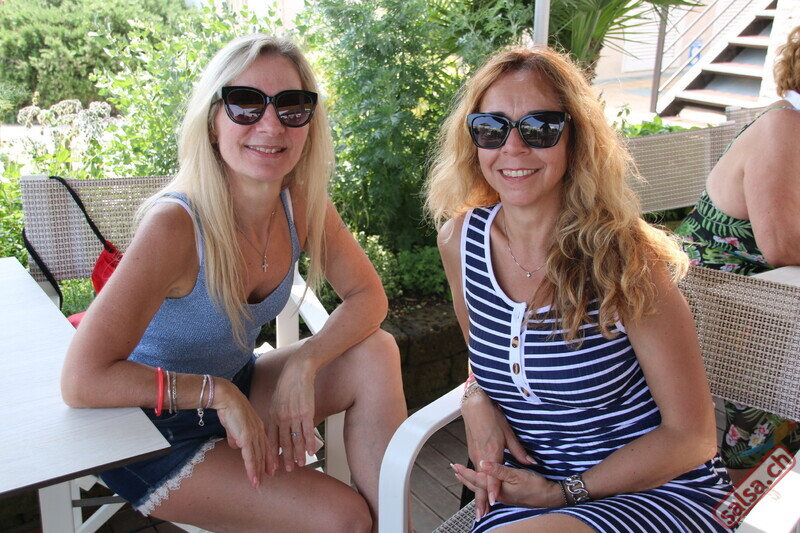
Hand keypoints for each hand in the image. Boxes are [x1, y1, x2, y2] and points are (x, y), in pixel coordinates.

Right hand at [214, 379, 269, 487]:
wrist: (226, 399)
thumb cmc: (229, 409)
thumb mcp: (234, 425)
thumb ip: (236, 436)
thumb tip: (236, 446)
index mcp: (258, 427)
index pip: (265, 445)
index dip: (268, 457)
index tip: (271, 467)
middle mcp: (259, 431)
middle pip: (263, 452)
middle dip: (265, 467)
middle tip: (266, 479)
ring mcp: (254, 434)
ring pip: (258, 457)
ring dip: (258, 472)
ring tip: (257, 483)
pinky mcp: (247, 437)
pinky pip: (251, 457)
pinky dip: (252, 469)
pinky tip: (254, 477)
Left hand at [266, 354, 317, 472]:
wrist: (297, 373)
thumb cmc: (287, 387)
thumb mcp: (275, 402)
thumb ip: (275, 417)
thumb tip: (274, 430)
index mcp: (272, 416)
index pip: (271, 440)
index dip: (271, 454)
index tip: (272, 466)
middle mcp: (282, 418)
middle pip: (283, 443)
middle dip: (285, 458)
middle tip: (287, 470)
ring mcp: (294, 416)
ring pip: (296, 439)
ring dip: (298, 454)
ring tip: (301, 464)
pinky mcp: (306, 412)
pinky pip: (308, 431)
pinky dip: (309, 443)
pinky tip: (311, 451)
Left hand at [451, 461, 561, 516]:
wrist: (549, 497)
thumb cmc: (535, 486)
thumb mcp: (517, 475)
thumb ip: (498, 470)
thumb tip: (483, 464)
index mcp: (498, 488)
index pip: (478, 479)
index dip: (466, 472)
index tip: (456, 467)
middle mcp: (498, 494)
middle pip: (477, 486)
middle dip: (465, 478)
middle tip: (454, 471)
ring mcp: (503, 496)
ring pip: (482, 488)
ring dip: (472, 481)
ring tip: (463, 476)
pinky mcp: (508, 495)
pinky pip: (489, 490)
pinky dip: (482, 484)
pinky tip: (483, 482)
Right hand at [460, 391, 534, 518]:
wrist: (474, 406)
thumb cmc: (491, 416)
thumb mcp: (508, 433)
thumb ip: (518, 450)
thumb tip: (530, 461)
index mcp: (492, 450)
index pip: (492, 475)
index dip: (493, 489)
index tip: (495, 501)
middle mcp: (481, 455)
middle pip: (481, 483)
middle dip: (481, 500)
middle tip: (482, 515)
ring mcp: (475, 455)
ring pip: (477, 479)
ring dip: (478, 494)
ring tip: (480, 508)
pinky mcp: (473, 453)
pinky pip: (475, 472)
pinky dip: (476, 484)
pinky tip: (477, 491)